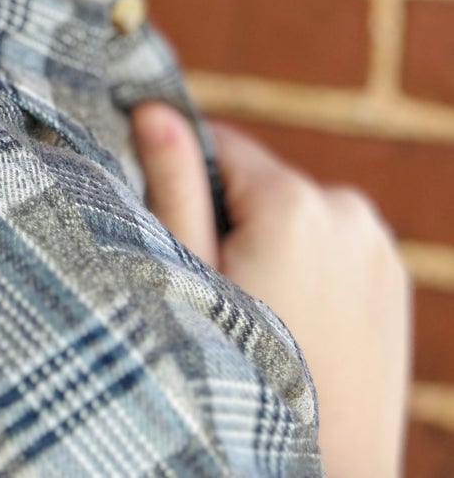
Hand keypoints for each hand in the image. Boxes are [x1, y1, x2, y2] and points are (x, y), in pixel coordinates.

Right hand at [130, 100, 410, 477]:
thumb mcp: (188, 279)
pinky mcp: (395, 278)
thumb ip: (174, 185)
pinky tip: (302, 325)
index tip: (187, 248)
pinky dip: (314, 268)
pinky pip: (335, 247)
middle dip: (236, 222)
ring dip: (276, 244)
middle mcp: (346, 208)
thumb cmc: (239, 377)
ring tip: (266, 318)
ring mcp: (379, 245)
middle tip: (226, 296)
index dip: (189, 188)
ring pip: (299, 215)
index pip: (221, 146)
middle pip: (262, 184)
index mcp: (292, 201)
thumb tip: (154, 108)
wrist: (326, 470)